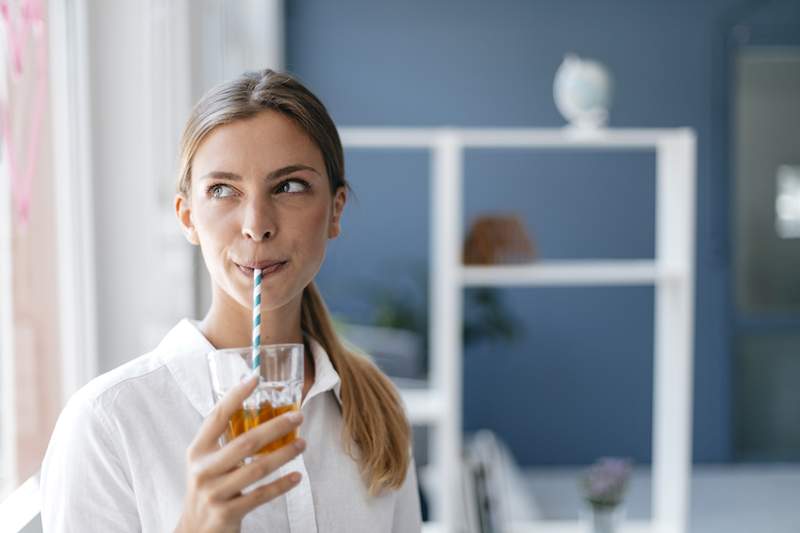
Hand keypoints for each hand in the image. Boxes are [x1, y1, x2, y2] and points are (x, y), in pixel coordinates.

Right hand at [175, 375, 304, 532]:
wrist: (195, 531)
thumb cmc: (209, 487)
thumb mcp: (208, 461)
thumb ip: (226, 440)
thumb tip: (262, 410)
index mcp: (198, 450)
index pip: (217, 417)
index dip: (235, 396)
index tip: (255, 378)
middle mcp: (203, 469)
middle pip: (246, 442)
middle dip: (276, 426)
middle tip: (298, 415)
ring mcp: (214, 492)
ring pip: (257, 468)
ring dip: (284, 454)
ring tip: (302, 443)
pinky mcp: (227, 513)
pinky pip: (261, 495)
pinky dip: (281, 484)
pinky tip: (297, 476)